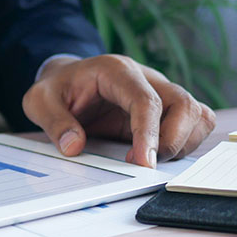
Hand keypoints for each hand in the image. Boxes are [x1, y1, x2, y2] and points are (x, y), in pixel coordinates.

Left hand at [22, 54, 215, 167]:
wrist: (66, 80)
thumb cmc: (57, 89)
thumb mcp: (39, 101)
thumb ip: (54, 121)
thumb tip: (74, 147)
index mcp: (117, 71)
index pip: (146, 100)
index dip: (149, 133)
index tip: (143, 163)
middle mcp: (147, 78)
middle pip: (184, 104)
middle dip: (173, 140)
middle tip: (144, 165)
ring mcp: (161, 93)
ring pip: (197, 114)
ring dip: (183, 143)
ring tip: (150, 160)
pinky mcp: (166, 110)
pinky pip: (195, 123)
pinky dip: (186, 143)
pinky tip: (159, 154)